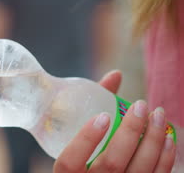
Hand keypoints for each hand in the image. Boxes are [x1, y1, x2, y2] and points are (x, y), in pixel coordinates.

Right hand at [54, 70, 175, 172]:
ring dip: (152, 141)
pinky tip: (167, 138)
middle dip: (130, 132)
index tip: (103, 116)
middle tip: (140, 106)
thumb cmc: (85, 154)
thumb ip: (93, 105)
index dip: (86, 140)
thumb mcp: (78, 136)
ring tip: (157, 116)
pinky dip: (164, 158)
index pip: (70, 162)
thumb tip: (116, 75)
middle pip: (111, 163)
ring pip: (137, 171)